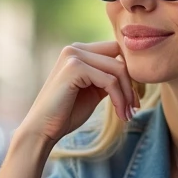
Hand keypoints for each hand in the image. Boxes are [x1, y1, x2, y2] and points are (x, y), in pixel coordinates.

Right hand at [18, 41, 139, 144]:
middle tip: (134, 108)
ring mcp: (73, 56)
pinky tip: (120, 113)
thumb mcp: (93, 91)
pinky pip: (110, 81)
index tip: (134, 99)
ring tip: (128, 114)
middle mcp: (75, 48)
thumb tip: (134, 74)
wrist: (43, 129)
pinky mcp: (74, 67)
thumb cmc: (66, 113)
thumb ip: (108, 78)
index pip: (116, 51)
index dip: (129, 74)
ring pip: (118, 69)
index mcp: (78, 52)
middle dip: (131, 84)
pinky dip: (119, 99)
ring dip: (128, 94)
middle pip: (119, 58)